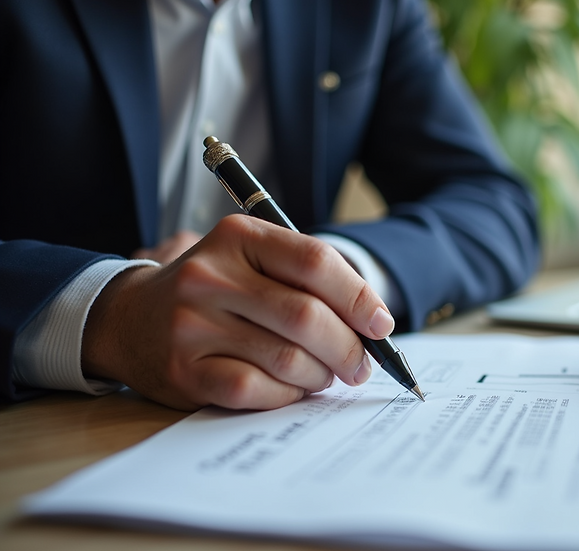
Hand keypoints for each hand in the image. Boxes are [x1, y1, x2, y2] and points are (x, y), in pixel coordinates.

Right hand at [81, 215, 395, 410]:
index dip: (359, 297)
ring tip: (323, 376)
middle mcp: (211, 275)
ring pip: (287, 358)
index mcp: (239, 237)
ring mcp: (193, 324)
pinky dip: (287, 395)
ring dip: (320, 375)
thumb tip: (374, 325)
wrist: (129, 319)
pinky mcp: (184, 370)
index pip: (315, 261)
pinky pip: (258, 390)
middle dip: (348, 348)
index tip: (381, 325)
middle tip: (360, 365)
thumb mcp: (253, 262)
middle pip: (306, 316)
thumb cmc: (215, 291)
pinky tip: (290, 389)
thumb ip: (309, 281)